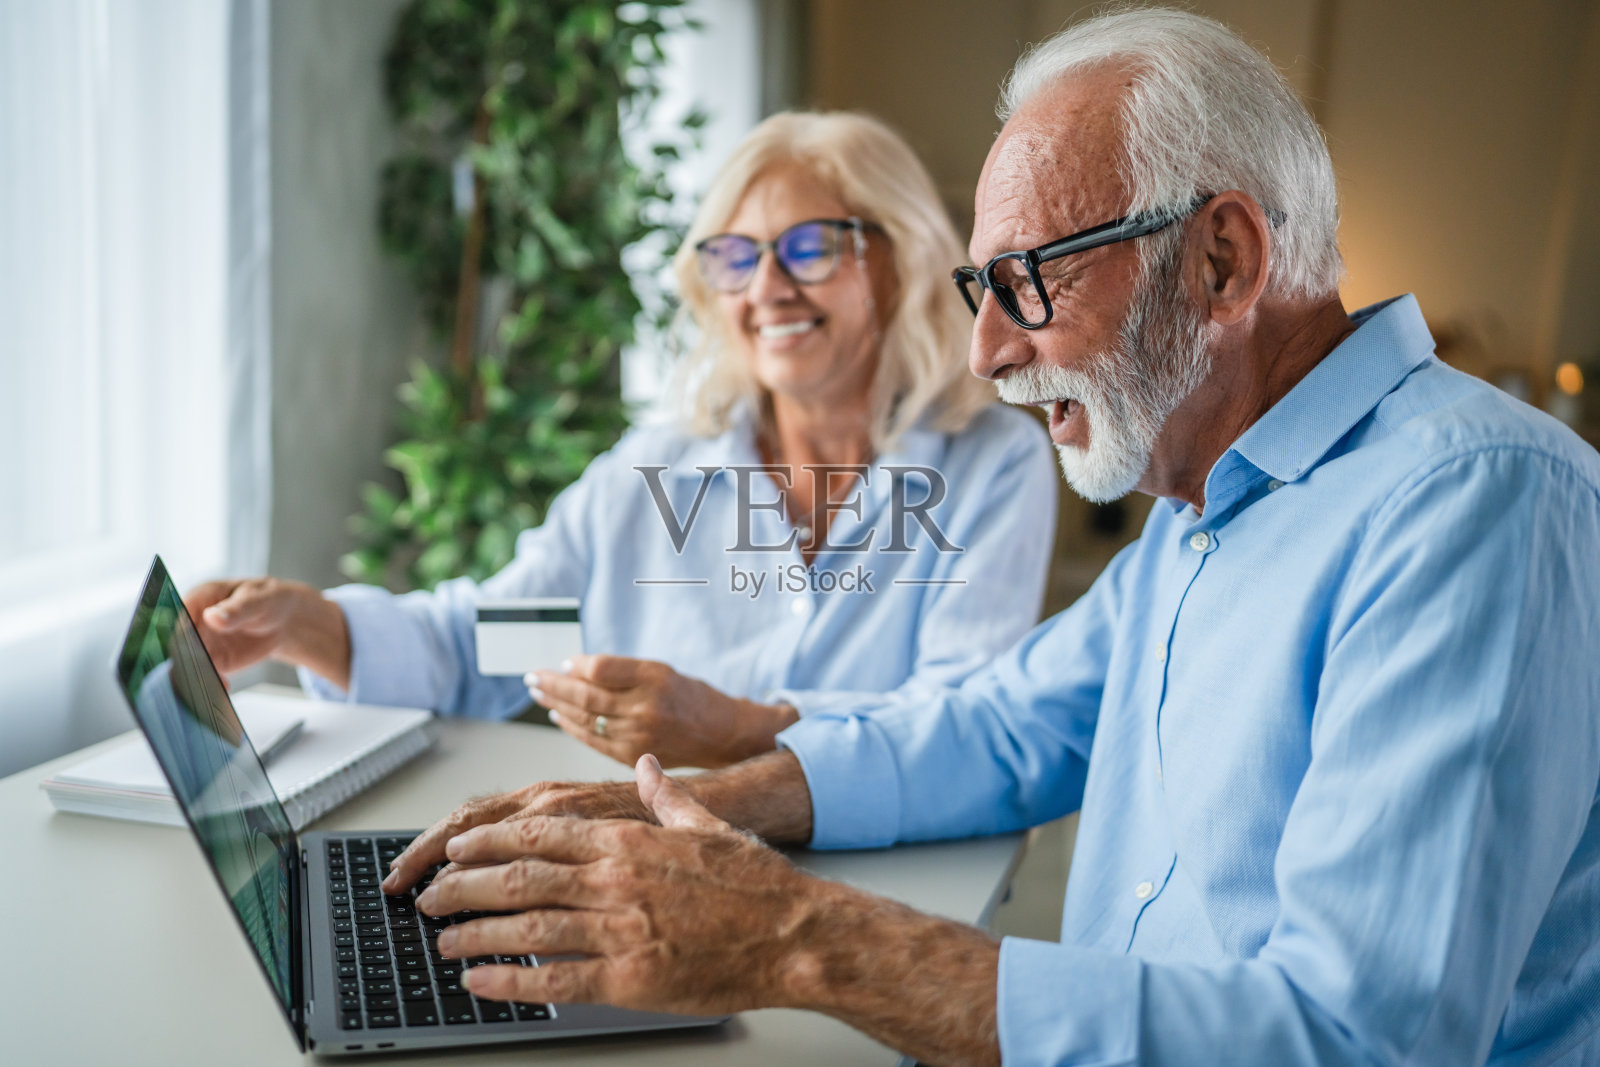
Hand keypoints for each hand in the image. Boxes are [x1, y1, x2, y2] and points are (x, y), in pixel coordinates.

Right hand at [184, 576, 350, 685]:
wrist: (283, 620)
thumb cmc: (267, 600)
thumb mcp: (257, 601)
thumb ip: (236, 610)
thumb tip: (211, 617)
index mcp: (200, 597)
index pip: (180, 614)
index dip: (180, 630)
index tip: (188, 646)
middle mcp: (194, 621)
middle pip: (179, 642)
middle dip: (184, 658)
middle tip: (199, 671)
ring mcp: (202, 643)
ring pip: (188, 662)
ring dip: (194, 676)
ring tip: (210, 684)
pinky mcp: (213, 661)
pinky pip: (206, 674)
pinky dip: (211, 683)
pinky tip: (223, 687)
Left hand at [417, 755, 820, 1016]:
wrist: (795, 933)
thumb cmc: (755, 884)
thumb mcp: (706, 825)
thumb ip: (666, 796)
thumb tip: (646, 770)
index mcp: (628, 839)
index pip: (538, 833)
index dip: (487, 843)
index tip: (456, 850)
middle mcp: (615, 879)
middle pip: (517, 877)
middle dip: (463, 887)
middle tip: (430, 897)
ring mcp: (620, 929)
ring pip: (525, 927)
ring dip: (474, 933)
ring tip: (442, 940)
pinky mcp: (630, 978)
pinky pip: (554, 980)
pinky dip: (509, 981)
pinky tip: (480, 981)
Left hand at [530, 655, 797, 768]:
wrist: (720, 734)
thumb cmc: (689, 697)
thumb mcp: (661, 671)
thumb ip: (620, 671)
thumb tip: (573, 669)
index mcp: (655, 678)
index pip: (601, 668)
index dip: (576, 664)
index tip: (563, 661)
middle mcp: (646, 708)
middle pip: (586, 695)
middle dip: (553, 684)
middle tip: (533, 676)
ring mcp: (638, 735)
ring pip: (585, 718)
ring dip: (556, 704)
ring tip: (538, 692)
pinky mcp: (631, 755)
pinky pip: (592, 739)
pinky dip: (571, 726)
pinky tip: (557, 716)